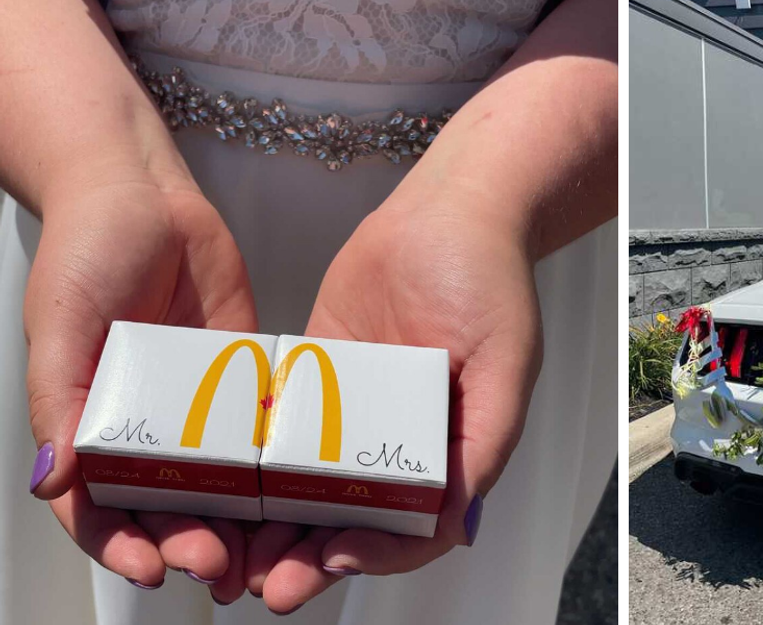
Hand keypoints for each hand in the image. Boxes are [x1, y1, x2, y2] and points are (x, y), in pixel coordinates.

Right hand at [25, 166, 256, 601]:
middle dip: (189, 544)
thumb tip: (51, 478)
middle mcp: (146, 429)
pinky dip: (277, 469)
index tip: (151, 569)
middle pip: (166, 508)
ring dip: (236, 524)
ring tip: (260, 554)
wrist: (146, 198)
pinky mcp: (245, 383)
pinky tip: (300, 490)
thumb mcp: (61, 327)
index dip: (121, 545)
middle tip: (217, 566)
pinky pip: (262, 434)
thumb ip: (58, 402)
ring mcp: (200, 411)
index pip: (101, 508)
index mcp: (91, 425)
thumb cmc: (87, 253)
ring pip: (219, 486)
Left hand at [245, 196, 541, 611]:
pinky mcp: (316, 374)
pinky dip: (253, 463)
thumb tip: (461, 522)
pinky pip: (281, 427)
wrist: (451, 210)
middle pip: (349, 518)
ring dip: (275, 526)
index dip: (375, 553)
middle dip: (309, 558)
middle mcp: (398, 440)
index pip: (411, 525)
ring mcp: (354, 410)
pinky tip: (219, 485)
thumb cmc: (493, 281)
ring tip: (235, 555)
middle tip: (269, 588)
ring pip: (308, 485)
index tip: (336, 560)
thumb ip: (485, 442)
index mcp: (450, 450)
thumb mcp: (507, 364)